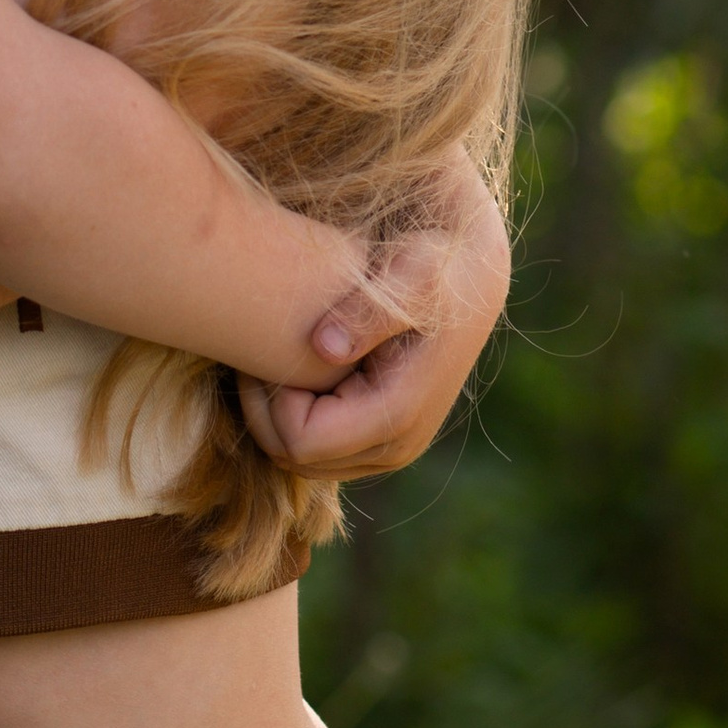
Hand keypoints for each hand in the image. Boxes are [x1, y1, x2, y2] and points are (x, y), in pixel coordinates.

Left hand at [240, 162, 508, 481]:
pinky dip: (296, 419)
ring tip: (274, 360)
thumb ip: (369, 311)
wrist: (470, 275)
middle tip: (256, 355)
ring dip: (277, 417)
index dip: (268, 400)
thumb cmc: (436, 265)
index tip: (262, 351)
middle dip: (264, 412)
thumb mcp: (411, 274)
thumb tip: (325, 347)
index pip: (299, 440)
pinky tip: (296, 370)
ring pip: (303, 462)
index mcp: (397, 415)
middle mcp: (396, 447)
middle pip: (295, 460)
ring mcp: (392, 449)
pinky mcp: (384, 440)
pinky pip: (319, 450)